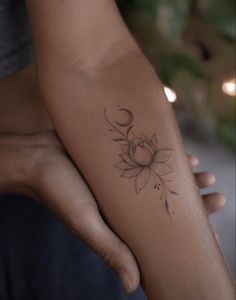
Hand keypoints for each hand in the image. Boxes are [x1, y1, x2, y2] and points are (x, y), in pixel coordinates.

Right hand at [0, 131, 225, 292]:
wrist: (36, 157)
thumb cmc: (58, 191)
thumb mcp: (85, 222)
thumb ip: (110, 250)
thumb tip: (134, 288)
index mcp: (121, 222)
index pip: (162, 231)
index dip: (188, 231)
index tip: (212, 230)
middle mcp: (125, 202)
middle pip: (167, 203)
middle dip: (195, 201)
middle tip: (219, 196)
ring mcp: (123, 179)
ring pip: (161, 179)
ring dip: (186, 177)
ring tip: (208, 174)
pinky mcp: (118, 158)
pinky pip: (148, 157)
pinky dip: (165, 156)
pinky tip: (182, 154)